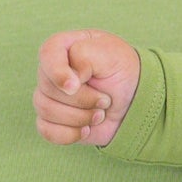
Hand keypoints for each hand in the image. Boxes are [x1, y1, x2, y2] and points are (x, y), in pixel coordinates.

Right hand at [33, 29, 140, 145]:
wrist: (136, 102)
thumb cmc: (122, 72)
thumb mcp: (111, 54)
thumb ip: (84, 56)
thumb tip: (68, 83)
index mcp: (63, 47)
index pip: (46, 55)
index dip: (58, 73)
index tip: (76, 85)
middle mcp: (52, 71)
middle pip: (48, 89)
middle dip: (83, 99)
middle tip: (106, 99)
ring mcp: (50, 96)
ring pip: (46, 110)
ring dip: (80, 117)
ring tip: (100, 113)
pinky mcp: (53, 120)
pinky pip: (47, 131)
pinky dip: (70, 134)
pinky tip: (87, 129)